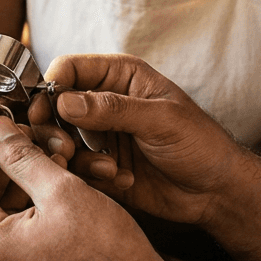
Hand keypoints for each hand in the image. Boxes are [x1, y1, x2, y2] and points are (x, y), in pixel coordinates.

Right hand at [46, 54, 246, 227]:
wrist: (216, 190)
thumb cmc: (200, 143)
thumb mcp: (160, 119)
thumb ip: (113, 109)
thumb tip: (65, 101)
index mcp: (119, 77)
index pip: (70, 69)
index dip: (51, 87)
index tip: (45, 111)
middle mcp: (104, 103)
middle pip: (54, 107)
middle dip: (54, 130)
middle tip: (65, 149)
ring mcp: (101, 135)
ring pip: (59, 140)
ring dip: (75, 157)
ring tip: (108, 169)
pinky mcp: (100, 165)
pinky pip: (75, 168)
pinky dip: (90, 176)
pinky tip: (121, 180)